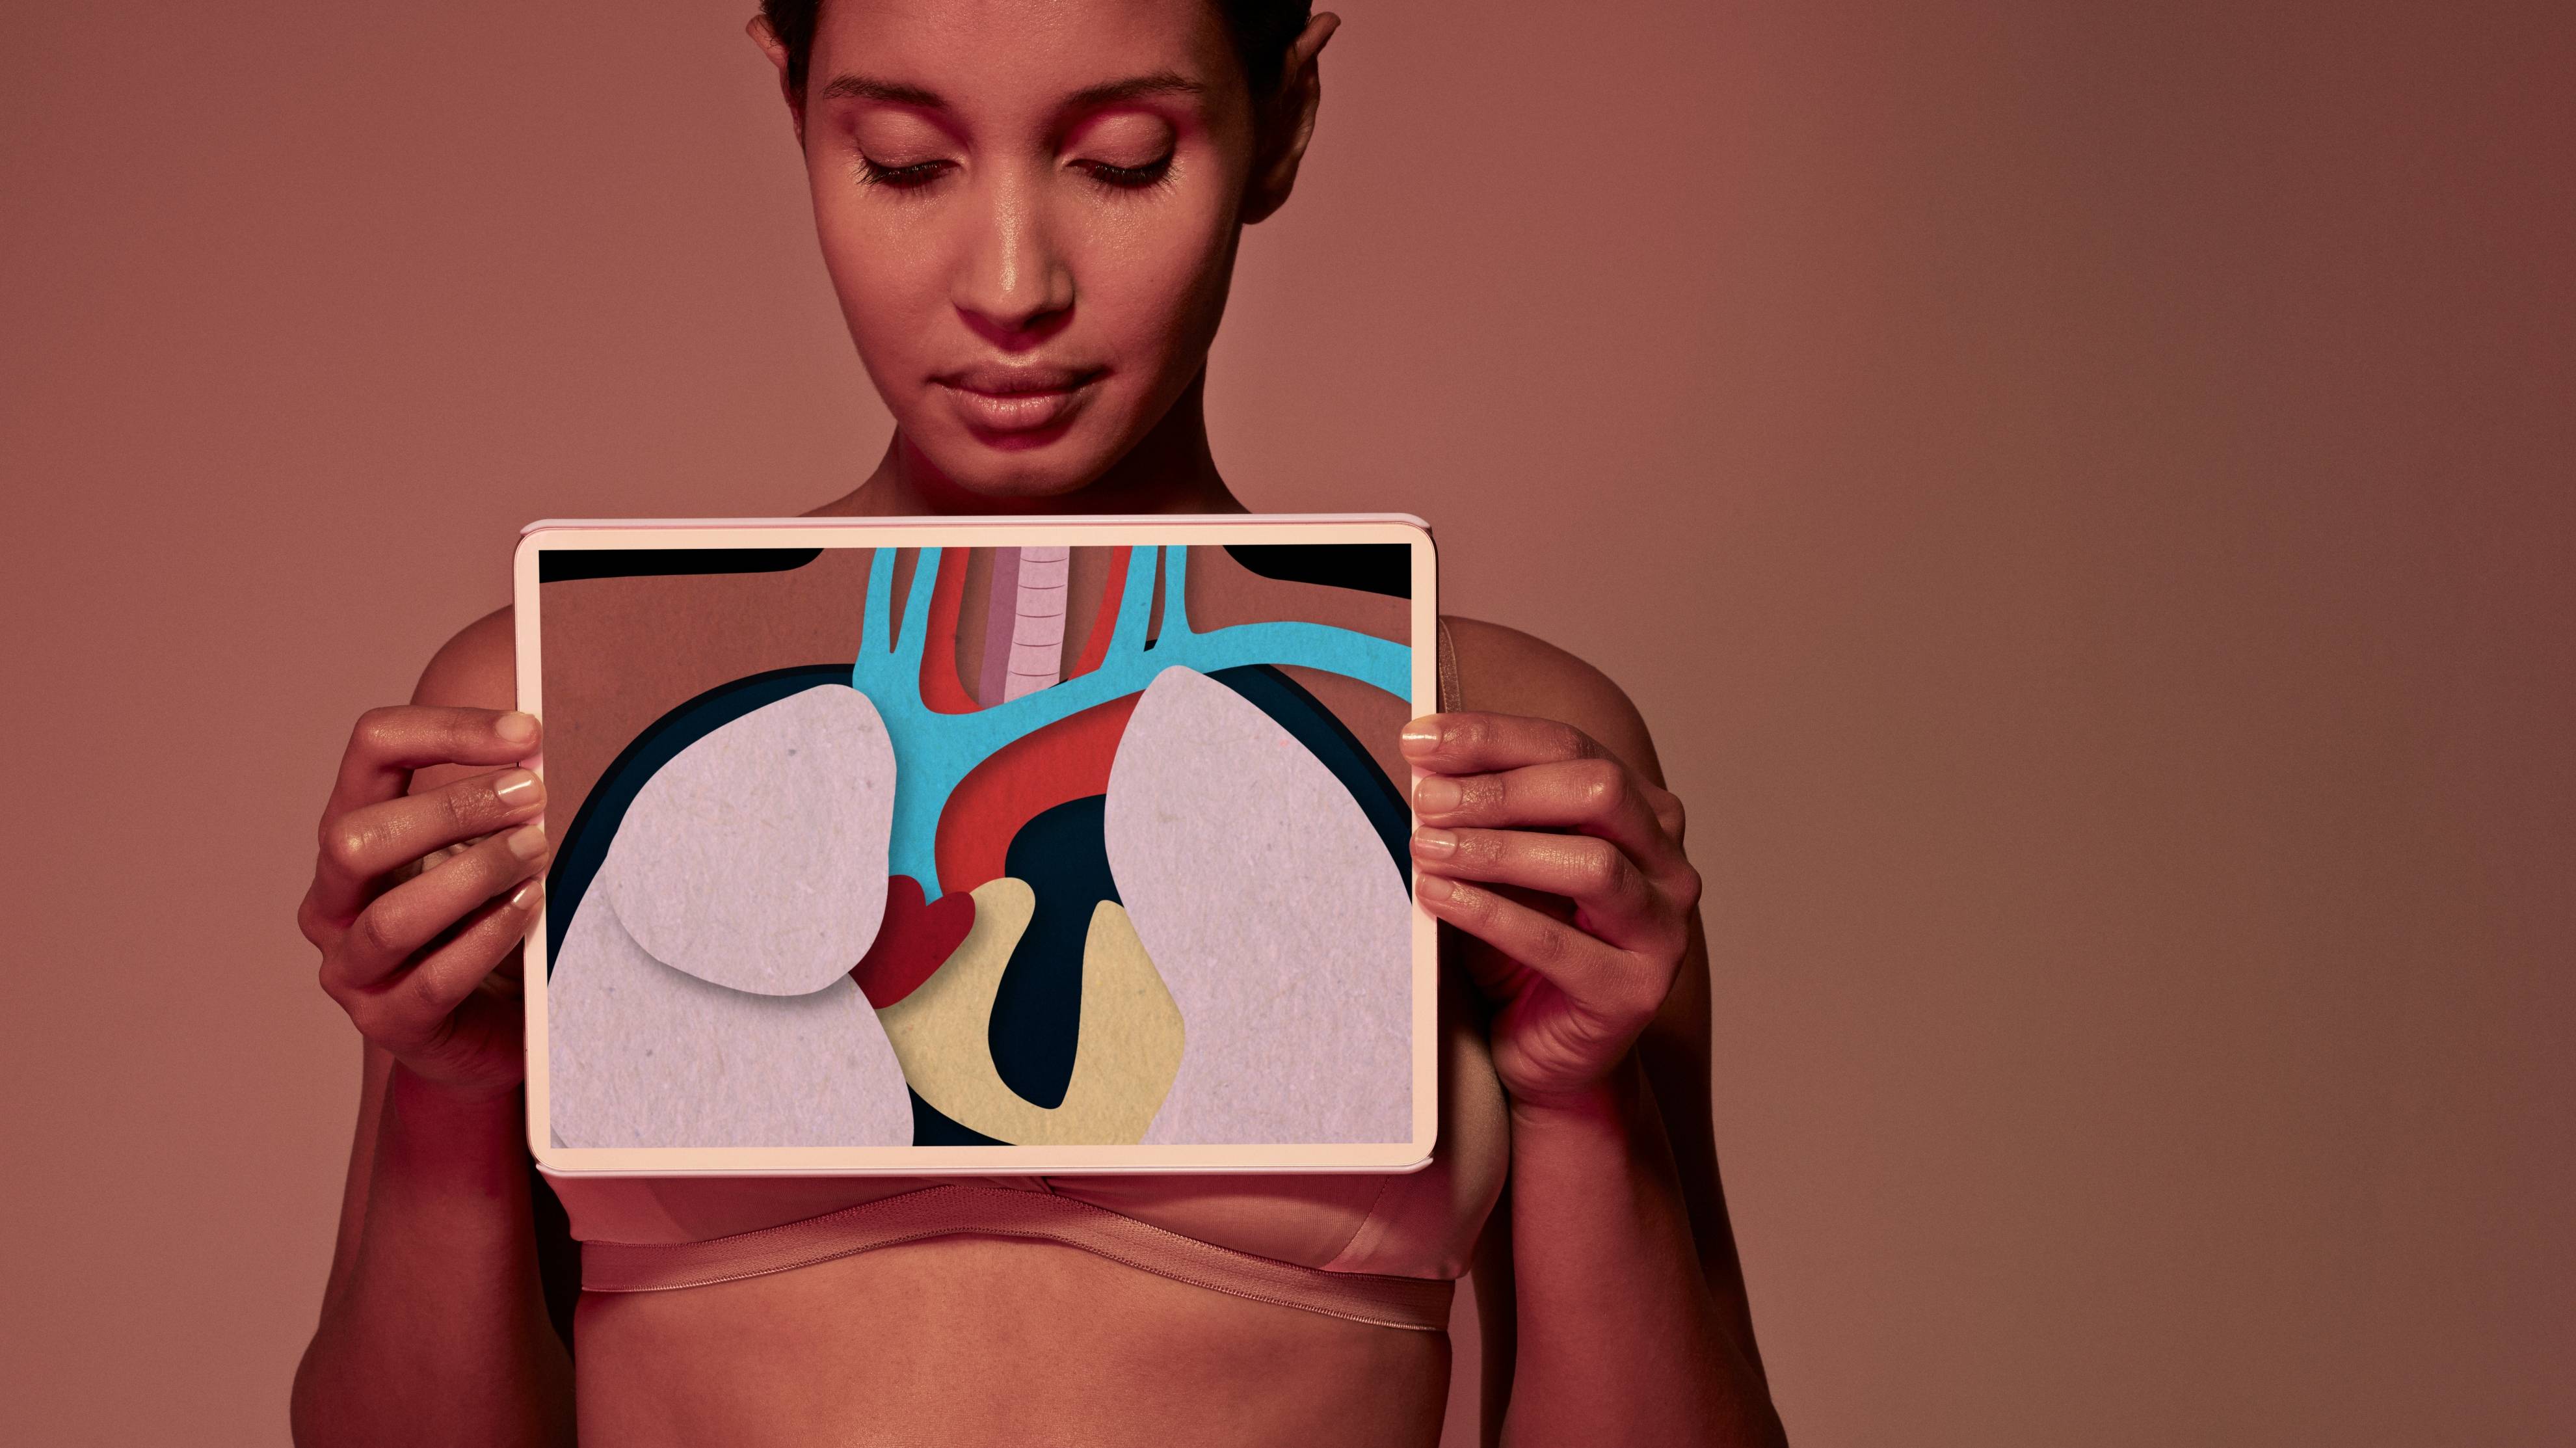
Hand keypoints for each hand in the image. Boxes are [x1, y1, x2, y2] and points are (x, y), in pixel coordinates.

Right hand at [298, 706, 552, 1100]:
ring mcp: (351, 966)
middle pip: (357, 835)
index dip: (446, 729)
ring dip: (475, 873)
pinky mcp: (389, 1021)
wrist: (488, 1031)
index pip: (372, 750)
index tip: (526, 732)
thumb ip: (501, 804)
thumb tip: (540, 746)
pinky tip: (532, 906)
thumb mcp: (487, 851)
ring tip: (539, 850)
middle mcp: (333, 899)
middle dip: (453, 807)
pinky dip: (488, 936)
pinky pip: (434, 978)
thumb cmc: (485, 923)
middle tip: (534, 795)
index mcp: (353, 833)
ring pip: (392, 915)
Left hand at [1401, 712, 1700, 1109]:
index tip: (1419, 736)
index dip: (1492, 737)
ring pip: (1592, 862)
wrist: (1545, 1055)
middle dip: (1501, 786)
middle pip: (1597, 790)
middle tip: (1425, 797)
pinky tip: (1436, 897)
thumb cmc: (1520, 950)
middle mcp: (1668, 866)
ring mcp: (1663, 930)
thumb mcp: (1500, 867)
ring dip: (1497, 848)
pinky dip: (1490, 913)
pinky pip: (1560, 943)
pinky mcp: (1635, 992)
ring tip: (1426, 846)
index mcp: (1642, 815)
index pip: (1571, 749)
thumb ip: (1482, 816)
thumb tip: (1425, 760)